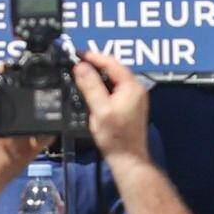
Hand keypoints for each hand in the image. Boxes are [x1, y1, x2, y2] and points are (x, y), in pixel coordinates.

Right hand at [76, 48, 153, 164]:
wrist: (128, 158)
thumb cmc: (116, 137)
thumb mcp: (100, 110)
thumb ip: (91, 86)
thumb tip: (81, 66)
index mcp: (131, 86)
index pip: (111, 62)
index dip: (93, 56)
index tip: (77, 55)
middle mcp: (136, 89)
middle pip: (114, 68)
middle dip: (95, 64)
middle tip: (77, 64)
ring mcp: (134, 98)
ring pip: (114, 78)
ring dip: (98, 75)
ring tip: (82, 75)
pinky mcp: (130, 106)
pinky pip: (115, 88)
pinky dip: (103, 86)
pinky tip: (92, 91)